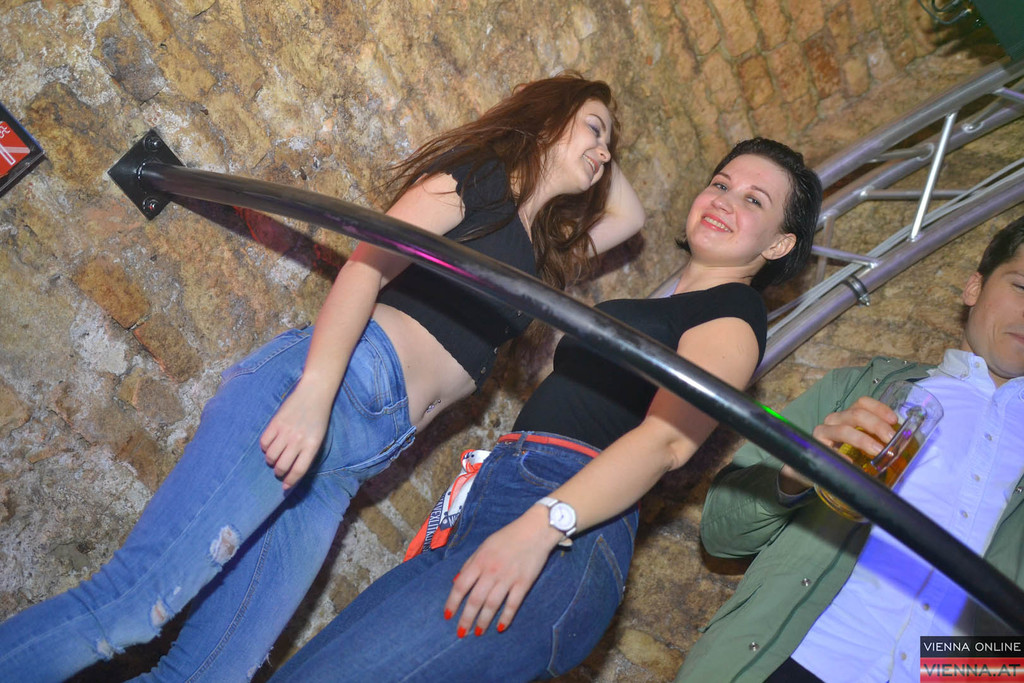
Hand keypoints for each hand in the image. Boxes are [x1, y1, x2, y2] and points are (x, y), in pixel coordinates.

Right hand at [260, 380, 331, 489]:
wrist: (314, 393)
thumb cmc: (318, 418)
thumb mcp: (318, 437)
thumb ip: (307, 453)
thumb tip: (292, 470)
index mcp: (312, 446)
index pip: (298, 470)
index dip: (290, 481)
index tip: (285, 487)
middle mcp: (298, 440)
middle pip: (282, 466)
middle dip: (279, 472)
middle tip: (279, 470)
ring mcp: (286, 431)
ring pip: (270, 456)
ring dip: (271, 460)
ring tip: (274, 457)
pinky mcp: (275, 423)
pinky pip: (264, 442)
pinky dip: (265, 447)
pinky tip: (270, 444)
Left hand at [444, 506, 561, 635]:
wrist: (535, 530)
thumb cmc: (508, 537)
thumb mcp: (484, 546)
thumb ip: (470, 563)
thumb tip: (456, 581)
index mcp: (480, 561)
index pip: (461, 586)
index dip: (453, 602)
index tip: (448, 615)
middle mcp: (492, 571)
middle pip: (475, 600)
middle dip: (466, 619)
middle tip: (461, 633)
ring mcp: (508, 578)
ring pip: (492, 605)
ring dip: (484, 621)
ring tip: (478, 632)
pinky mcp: (524, 583)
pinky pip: (513, 604)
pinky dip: (506, 617)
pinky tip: (500, 627)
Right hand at [779, 396, 898, 492]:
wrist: (815, 467)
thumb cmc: (844, 453)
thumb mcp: (862, 443)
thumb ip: (878, 440)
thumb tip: (903, 443)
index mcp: (849, 415)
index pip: (862, 402)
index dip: (879, 408)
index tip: (894, 420)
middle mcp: (836, 419)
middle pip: (857, 414)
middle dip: (877, 425)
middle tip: (891, 439)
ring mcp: (824, 431)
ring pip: (844, 429)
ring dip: (863, 440)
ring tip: (878, 452)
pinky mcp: (816, 445)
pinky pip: (829, 449)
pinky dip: (842, 456)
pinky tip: (852, 464)